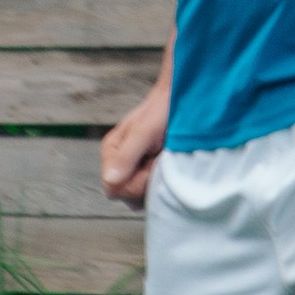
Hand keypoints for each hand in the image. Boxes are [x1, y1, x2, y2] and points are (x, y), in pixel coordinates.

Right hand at [101, 80, 169, 208]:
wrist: (183, 98)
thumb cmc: (164, 108)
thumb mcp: (145, 130)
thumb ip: (127, 155)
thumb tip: (111, 180)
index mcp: (111, 152)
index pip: (114, 189)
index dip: (135, 183)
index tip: (151, 164)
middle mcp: (119, 163)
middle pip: (126, 196)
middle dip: (146, 181)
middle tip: (159, 157)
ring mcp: (135, 169)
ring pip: (140, 196)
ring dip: (156, 180)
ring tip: (164, 157)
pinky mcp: (149, 171)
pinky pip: (151, 189)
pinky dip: (163, 179)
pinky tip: (168, 162)